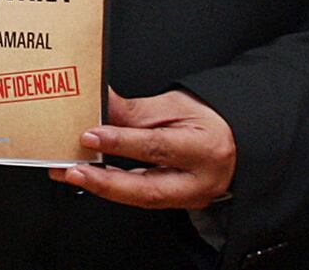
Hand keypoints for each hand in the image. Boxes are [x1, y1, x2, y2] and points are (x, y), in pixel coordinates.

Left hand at [49, 87, 235, 209]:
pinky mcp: (179, 204)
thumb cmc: (210, 117)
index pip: (156, 147)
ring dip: (104, 187)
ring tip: (73, 173)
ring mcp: (190, 198)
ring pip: (142, 199)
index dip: (120, 142)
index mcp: (204, 148)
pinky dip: (117, 189)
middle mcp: (199, 180)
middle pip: (147, 188)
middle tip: (74, 168)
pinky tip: (94, 179)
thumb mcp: (175, 104)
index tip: (90, 135)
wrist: (235, 138)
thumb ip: (136, 110)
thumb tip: (101, 104)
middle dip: (105, 181)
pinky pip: (143, 199)